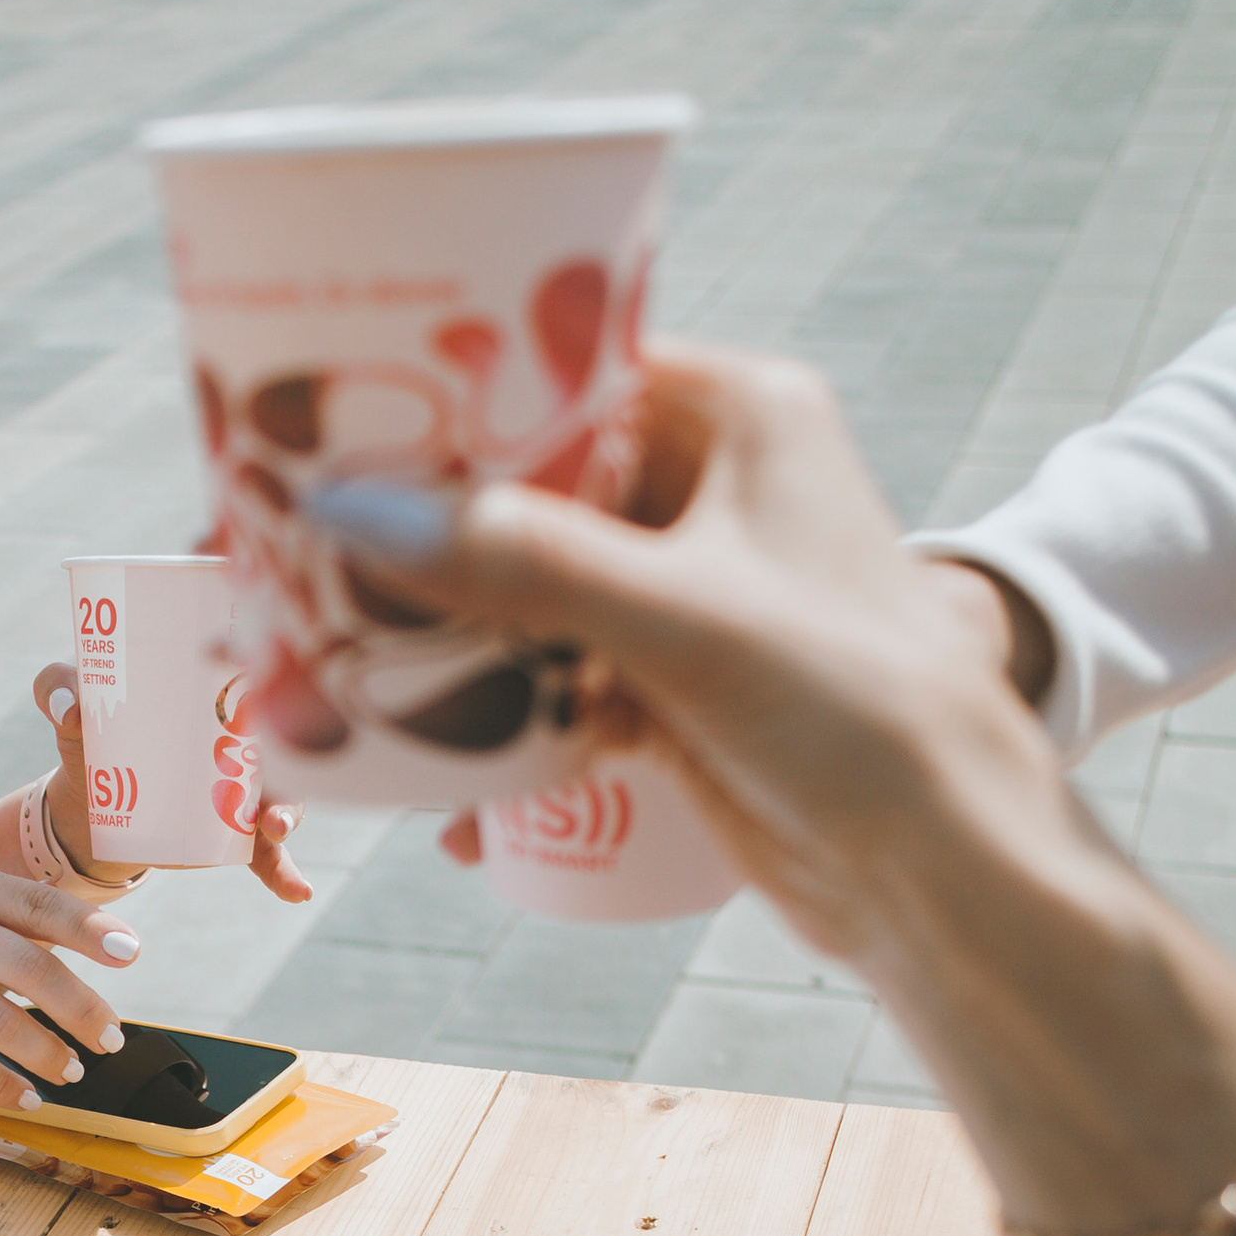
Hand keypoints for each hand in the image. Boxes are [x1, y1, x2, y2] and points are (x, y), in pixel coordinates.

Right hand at [0, 859, 142, 1107]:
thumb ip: (0, 911)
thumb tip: (75, 940)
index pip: (40, 904)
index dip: (91, 929)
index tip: (131, 953)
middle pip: (31, 968)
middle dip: (82, 1009)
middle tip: (111, 1037)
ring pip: (0, 1022)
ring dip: (47, 1053)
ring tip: (73, 1071)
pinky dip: (0, 1084)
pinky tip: (24, 1097)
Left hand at [32, 667, 312, 902]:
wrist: (87, 805)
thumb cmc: (87, 736)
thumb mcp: (69, 704)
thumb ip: (57, 688)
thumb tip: (71, 708)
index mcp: (209, 693)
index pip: (251, 676)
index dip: (262, 674)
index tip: (254, 680)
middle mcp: (240, 737)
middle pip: (280, 741)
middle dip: (283, 752)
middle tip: (264, 766)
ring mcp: (242, 788)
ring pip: (281, 796)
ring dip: (287, 812)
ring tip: (274, 829)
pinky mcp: (234, 832)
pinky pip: (268, 854)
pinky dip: (284, 873)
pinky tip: (298, 892)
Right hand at [299, 345, 1059, 965]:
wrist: (946, 868)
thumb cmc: (856, 707)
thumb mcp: (680, 619)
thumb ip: (520, 562)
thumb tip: (350, 509)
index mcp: (738, 413)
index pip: (554, 367)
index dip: (438, 398)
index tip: (321, 425)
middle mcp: (709, 486)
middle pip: (520, 487)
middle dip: (412, 539)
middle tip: (288, 568)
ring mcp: (688, 589)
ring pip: (522, 592)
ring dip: (435, 643)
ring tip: (327, 676)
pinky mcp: (672, 684)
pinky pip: (546, 681)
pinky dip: (488, 723)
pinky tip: (426, 780)